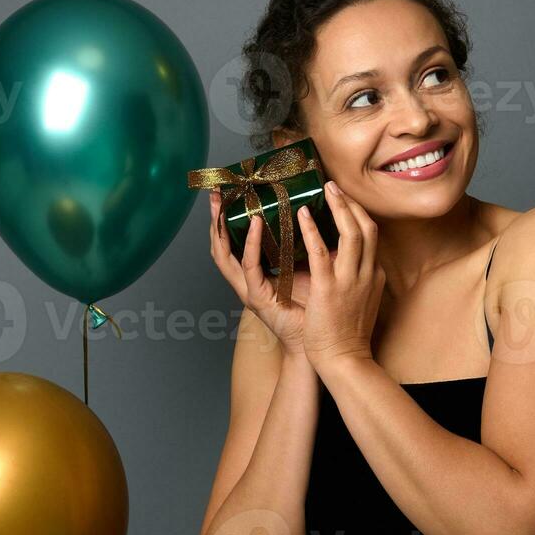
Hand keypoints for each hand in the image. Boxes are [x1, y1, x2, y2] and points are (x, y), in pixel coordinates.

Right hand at [208, 190, 310, 357]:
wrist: (321, 342)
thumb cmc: (315, 306)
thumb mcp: (305, 266)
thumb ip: (301, 244)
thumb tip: (313, 210)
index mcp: (255, 274)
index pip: (232, 242)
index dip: (225, 219)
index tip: (225, 193)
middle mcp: (246, 281)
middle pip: (220, 245)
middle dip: (215, 219)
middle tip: (214, 193)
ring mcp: (249, 291)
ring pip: (225, 255)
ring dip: (222, 227)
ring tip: (222, 204)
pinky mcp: (258, 299)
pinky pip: (250, 268)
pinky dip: (251, 245)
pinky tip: (255, 224)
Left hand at [296, 181, 384, 371]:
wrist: (345, 360)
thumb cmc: (348, 336)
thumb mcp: (362, 302)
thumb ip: (360, 281)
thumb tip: (353, 265)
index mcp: (373, 276)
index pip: (372, 237)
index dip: (359, 215)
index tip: (347, 201)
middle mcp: (366, 274)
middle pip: (367, 228)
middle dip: (352, 204)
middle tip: (336, 186)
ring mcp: (349, 281)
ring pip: (352, 233)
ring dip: (339, 207)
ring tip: (326, 189)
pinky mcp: (328, 289)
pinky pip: (321, 252)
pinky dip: (313, 230)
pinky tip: (304, 214)